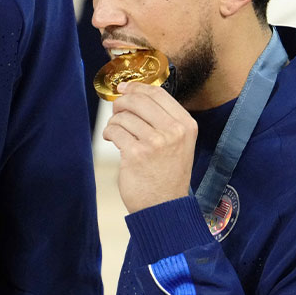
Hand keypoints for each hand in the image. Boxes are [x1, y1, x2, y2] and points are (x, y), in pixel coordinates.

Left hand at [103, 82, 198, 212]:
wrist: (165, 207)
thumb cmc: (167, 174)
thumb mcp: (178, 142)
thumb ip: (163, 119)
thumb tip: (133, 93)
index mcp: (186, 125)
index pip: (158, 93)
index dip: (137, 87)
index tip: (124, 88)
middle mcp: (174, 131)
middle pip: (138, 100)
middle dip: (122, 102)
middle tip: (117, 111)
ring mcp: (155, 142)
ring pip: (124, 116)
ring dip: (114, 122)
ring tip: (116, 132)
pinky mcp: (136, 154)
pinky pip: (115, 131)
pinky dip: (109, 133)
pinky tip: (112, 140)